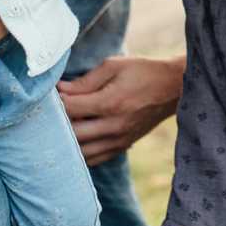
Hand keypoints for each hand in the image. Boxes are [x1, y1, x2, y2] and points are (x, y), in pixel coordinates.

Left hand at [58, 54, 184, 164]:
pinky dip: (80, 152)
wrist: (174, 89)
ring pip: (80, 152)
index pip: (70, 108)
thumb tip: (59, 90)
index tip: (52, 93)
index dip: (55, 101)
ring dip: (67, 141)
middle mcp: (114, 126)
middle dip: (57, 124)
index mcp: (110, 103)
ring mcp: (119, 140)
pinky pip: (93, 159)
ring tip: (60, 128)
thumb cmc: (143, 72)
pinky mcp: (122, 147)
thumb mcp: (114, 67)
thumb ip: (85, 81)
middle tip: (51, 113)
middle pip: (71, 134)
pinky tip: (75, 140)